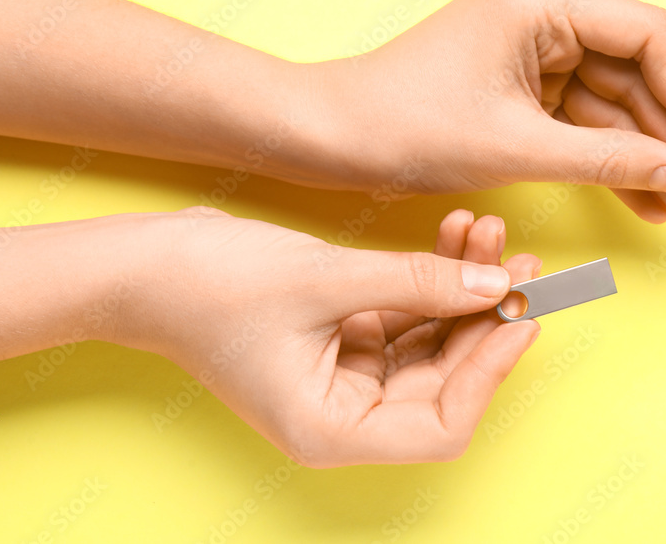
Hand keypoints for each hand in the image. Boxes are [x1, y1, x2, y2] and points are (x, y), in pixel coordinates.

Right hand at [121, 207, 540, 466]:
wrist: (145, 262)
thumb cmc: (210, 286)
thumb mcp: (325, 280)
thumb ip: (417, 283)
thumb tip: (496, 285)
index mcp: (331, 430)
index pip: (439, 426)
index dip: (488, 374)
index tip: (520, 318)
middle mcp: (343, 414)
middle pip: (443, 380)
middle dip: (482, 318)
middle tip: (519, 263)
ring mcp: (343, 377)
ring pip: (430, 342)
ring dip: (462, 289)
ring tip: (489, 235)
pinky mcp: (341, 340)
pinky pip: (405, 316)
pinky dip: (430, 280)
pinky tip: (456, 238)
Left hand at [304, 0, 665, 232]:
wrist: (332, 139)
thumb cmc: (406, 125)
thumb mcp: (518, 146)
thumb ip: (608, 160)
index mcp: (542, 1)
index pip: (648, 37)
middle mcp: (545, 16)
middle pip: (637, 76)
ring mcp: (534, 55)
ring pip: (613, 109)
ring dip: (649, 162)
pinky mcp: (522, 90)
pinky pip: (581, 127)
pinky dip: (609, 166)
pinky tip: (648, 204)